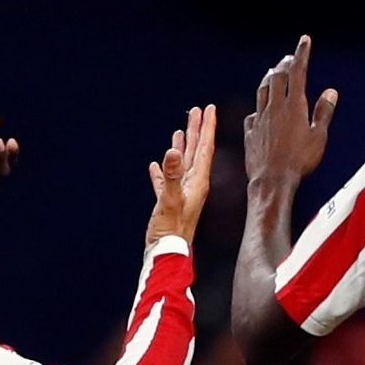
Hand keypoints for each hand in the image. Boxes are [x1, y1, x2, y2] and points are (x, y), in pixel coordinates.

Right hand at [147, 104, 215, 244]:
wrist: (167, 255)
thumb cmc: (171, 231)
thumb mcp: (169, 200)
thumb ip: (171, 175)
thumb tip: (173, 150)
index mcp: (197, 182)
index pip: (204, 148)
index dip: (206, 128)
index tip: (209, 109)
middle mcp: (192, 185)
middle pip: (196, 152)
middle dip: (196, 130)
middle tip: (196, 111)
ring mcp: (181, 193)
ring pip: (182, 164)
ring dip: (182, 146)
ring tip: (180, 130)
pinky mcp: (168, 203)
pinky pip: (166, 181)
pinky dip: (162, 170)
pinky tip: (156, 164)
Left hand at [244, 34, 337, 199]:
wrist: (271, 181)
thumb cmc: (299, 161)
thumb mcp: (318, 137)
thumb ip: (323, 112)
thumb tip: (330, 92)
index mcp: (292, 105)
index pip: (297, 72)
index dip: (301, 54)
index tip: (304, 40)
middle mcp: (273, 108)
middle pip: (277, 78)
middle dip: (285, 65)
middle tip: (289, 57)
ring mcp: (259, 120)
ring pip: (262, 92)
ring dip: (269, 79)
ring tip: (273, 73)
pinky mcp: (249, 132)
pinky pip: (252, 114)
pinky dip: (258, 107)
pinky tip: (258, 110)